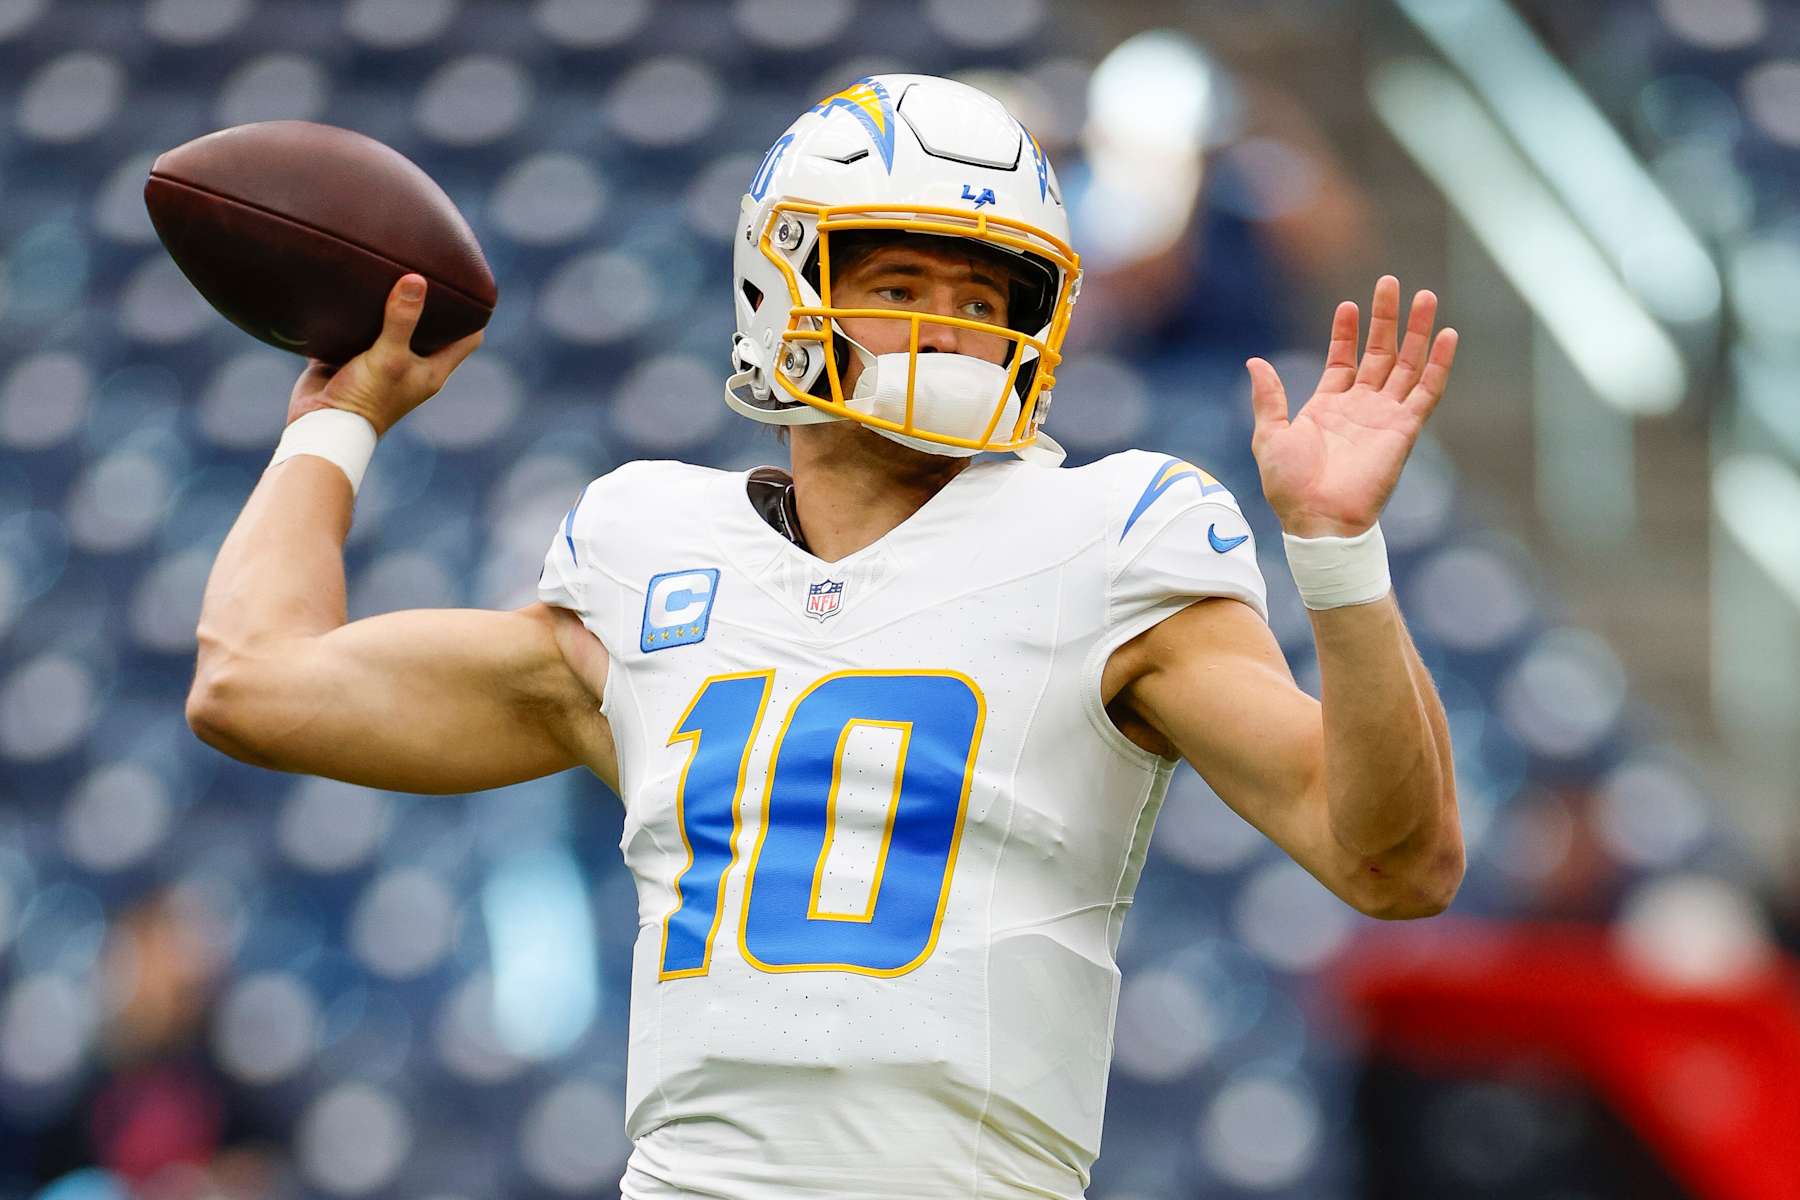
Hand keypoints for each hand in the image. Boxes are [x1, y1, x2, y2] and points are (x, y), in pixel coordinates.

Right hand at [286, 275, 483, 436]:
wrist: (321, 423)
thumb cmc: (365, 398)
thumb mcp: (389, 356)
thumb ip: (402, 320)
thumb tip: (416, 279)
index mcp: (432, 370)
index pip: (468, 339)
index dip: (474, 316)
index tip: (472, 287)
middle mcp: (411, 365)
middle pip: (430, 328)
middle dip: (430, 302)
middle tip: (429, 267)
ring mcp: (380, 361)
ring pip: (391, 325)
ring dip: (392, 304)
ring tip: (393, 268)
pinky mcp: (349, 356)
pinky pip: (357, 329)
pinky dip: (358, 312)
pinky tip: (356, 285)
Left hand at [1246, 276, 1457, 537]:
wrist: (1317, 518)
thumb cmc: (1290, 486)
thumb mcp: (1270, 434)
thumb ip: (1269, 397)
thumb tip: (1254, 362)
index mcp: (1328, 407)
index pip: (1343, 359)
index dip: (1347, 332)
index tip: (1349, 305)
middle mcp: (1360, 407)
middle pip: (1380, 353)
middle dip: (1386, 318)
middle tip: (1390, 282)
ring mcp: (1384, 416)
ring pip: (1407, 364)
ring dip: (1417, 331)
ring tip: (1426, 296)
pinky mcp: (1404, 429)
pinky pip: (1427, 390)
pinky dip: (1439, 363)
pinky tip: (1447, 334)